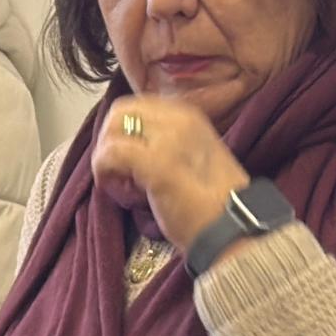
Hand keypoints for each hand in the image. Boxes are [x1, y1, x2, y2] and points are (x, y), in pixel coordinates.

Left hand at [90, 92, 249, 247]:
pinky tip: (114, 187)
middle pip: (121, 111)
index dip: (124, 131)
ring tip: (119, 183)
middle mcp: (179, 118)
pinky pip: (111, 154)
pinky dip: (103, 169)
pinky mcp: (156, 163)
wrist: (233, 229)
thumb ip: (169, 145)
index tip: (128, 159)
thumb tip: (135, 149)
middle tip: (116, 170)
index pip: (137, 106)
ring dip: (106, 155)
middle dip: (109, 139)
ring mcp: (169, 139)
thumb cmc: (214, 203)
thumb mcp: (194, 158)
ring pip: (113, 129)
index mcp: (189, 115)